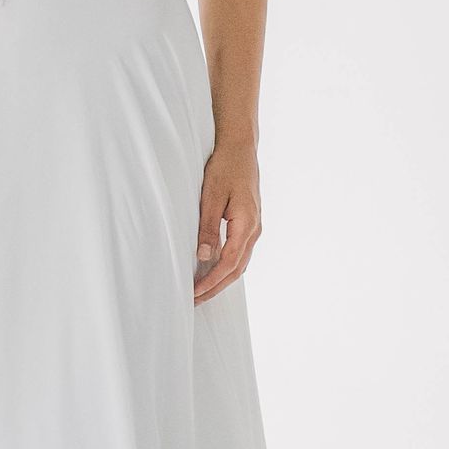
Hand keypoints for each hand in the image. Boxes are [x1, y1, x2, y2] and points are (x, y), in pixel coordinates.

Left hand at [193, 142, 260, 303]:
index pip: (229, 263)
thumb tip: (203, 258)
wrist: (240, 148)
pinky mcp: (250, 224)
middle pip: (236, 269)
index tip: (194, 293)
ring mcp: (254, 228)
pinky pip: (240, 253)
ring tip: (200, 290)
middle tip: (194, 300)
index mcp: (247, 224)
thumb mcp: (211, 196)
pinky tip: (212, 270)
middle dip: (215, 287)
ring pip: (240, 264)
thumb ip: (208, 228)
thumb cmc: (225, 167)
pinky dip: (226, 267)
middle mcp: (255, 230)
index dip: (211, 281)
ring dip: (221, 279)